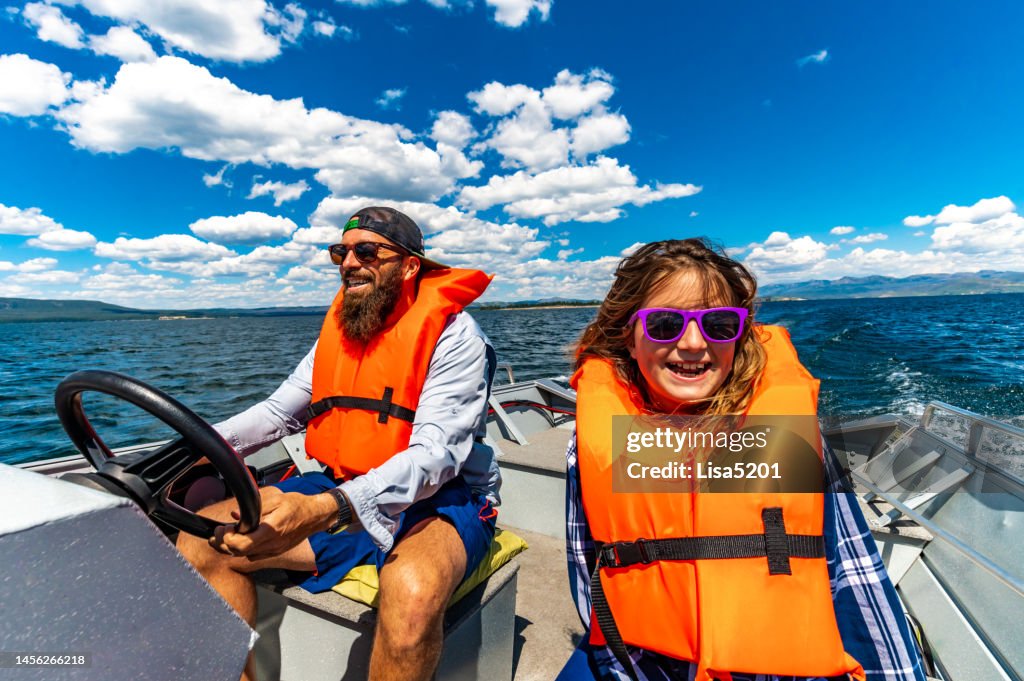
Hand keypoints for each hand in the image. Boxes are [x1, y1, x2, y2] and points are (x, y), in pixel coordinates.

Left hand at [210, 490, 336, 560]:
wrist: (315, 516)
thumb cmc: (298, 506)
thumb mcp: (275, 499)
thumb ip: (254, 507)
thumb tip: (235, 514)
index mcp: (271, 529)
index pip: (242, 544)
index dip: (228, 538)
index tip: (226, 528)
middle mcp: (272, 544)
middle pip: (239, 552)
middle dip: (226, 543)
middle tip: (222, 531)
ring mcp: (274, 550)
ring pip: (245, 556)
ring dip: (234, 547)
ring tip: (231, 534)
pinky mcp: (276, 552)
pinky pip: (255, 555)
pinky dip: (245, 550)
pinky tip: (245, 539)